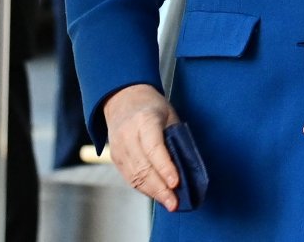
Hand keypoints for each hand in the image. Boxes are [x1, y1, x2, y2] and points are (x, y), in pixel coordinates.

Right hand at [102, 83, 181, 211]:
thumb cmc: (151, 106)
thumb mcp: (170, 115)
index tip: (176, 183)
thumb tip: (188, 169)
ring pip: (135, 176)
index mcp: (144, 119)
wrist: (123, 98)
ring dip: (153, 192)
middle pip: (143, 166)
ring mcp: (118, 146)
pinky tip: (157, 194)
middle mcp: (127, 134)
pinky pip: (130, 178)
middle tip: (175, 202)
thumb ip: (177, 139)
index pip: (154, 147)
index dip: (165, 167)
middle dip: (160, 188)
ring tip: (169, 203)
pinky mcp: (115, 157)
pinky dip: (144, 189)